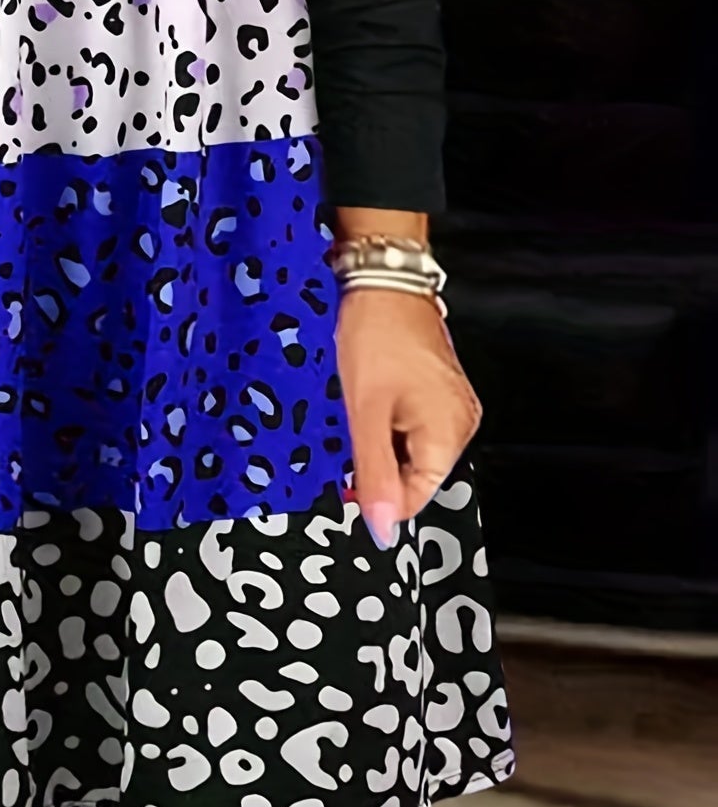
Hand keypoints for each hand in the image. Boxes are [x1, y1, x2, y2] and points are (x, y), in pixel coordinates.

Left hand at [336, 287, 481, 550]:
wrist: (383, 279)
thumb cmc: (377, 334)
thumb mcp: (365, 412)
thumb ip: (374, 473)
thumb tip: (382, 527)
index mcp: (450, 433)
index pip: (417, 495)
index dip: (379, 498)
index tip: (346, 490)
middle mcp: (459, 421)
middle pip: (415, 470)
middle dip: (377, 464)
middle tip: (345, 438)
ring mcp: (450, 402)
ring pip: (409, 446)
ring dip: (378, 440)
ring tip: (356, 409)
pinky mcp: (436, 386)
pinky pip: (410, 421)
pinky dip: (385, 419)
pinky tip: (366, 399)